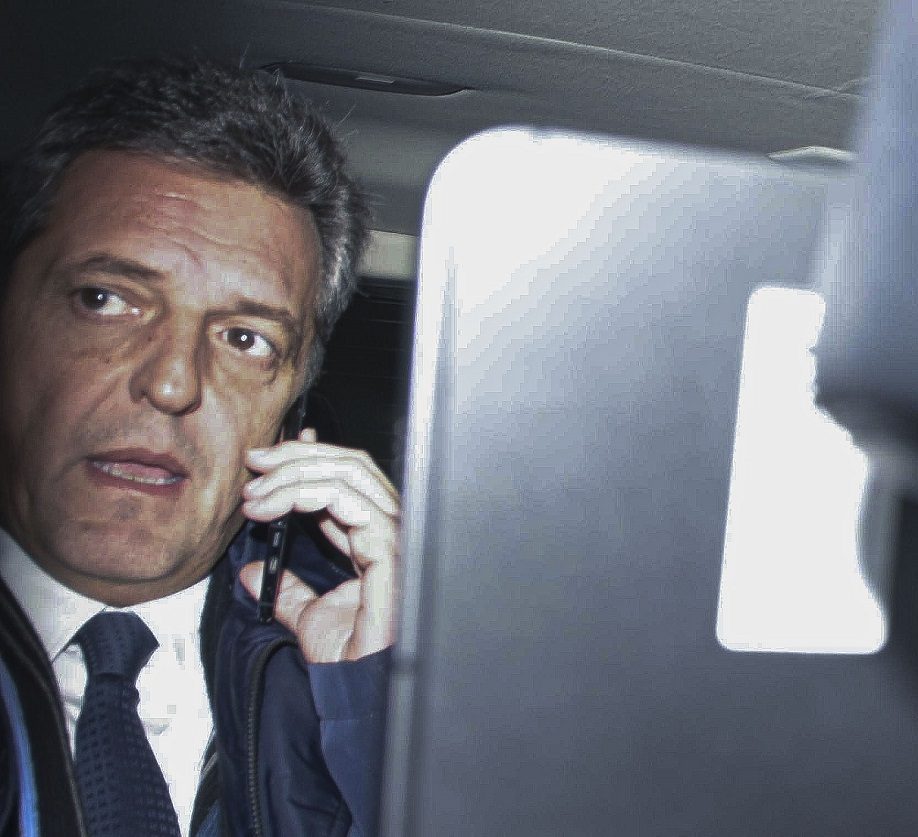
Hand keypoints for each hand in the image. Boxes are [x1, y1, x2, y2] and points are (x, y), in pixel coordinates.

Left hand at [238, 428, 399, 662]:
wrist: (363, 686)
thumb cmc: (352, 656)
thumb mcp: (309, 614)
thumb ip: (287, 588)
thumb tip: (253, 573)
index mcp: (374, 539)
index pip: (347, 480)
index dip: (309, 461)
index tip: (268, 462)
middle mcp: (387, 529)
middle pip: (350, 465)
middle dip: (297, 456)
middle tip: (256, 461)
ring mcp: (392, 534)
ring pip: (347, 473)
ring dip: (291, 472)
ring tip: (255, 490)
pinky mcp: (387, 545)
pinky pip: (343, 498)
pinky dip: (299, 493)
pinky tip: (268, 507)